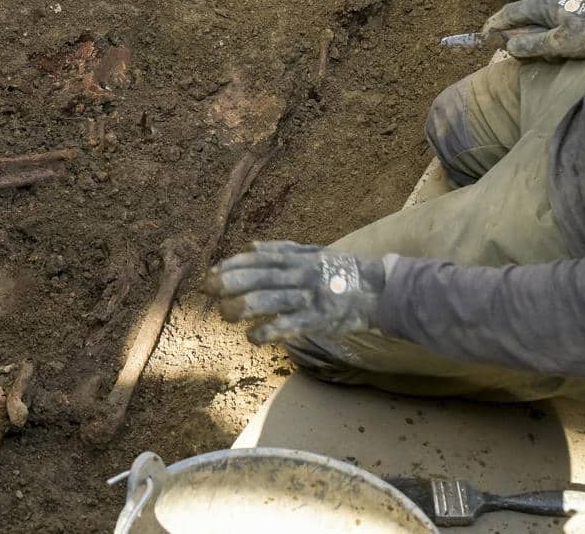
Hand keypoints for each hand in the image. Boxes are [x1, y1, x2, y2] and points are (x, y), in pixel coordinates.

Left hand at [206, 241, 386, 344]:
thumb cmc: (342, 271)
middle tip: (207, 290)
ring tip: (225, 314)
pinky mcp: (316, 319)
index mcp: (296, 258)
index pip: (257, 258)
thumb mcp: (313, 252)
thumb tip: (250, 247)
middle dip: (228, 282)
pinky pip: (286, 325)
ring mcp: (307, 297)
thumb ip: (282, 249)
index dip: (232, 264)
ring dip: (241, 308)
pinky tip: (252, 337)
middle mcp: (298, 274)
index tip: (212, 271)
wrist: (377, 291)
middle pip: (256, 277)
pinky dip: (266, 331)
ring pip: (267, 300)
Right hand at [482, 0, 584, 60]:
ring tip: (545, 56)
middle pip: (523, 17)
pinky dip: (547, 39)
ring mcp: (563, 5)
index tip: (482, 37)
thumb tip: (509, 46)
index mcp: (544, 3)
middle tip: (511, 52)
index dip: (494, 24)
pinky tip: (557, 51)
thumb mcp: (558, 44)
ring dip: (535, 40)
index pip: (510, 12)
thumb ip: (531, 44)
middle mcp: (551, 0)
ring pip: (537, 23)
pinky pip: (551, 26)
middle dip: (516, 35)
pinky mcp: (573, 13)